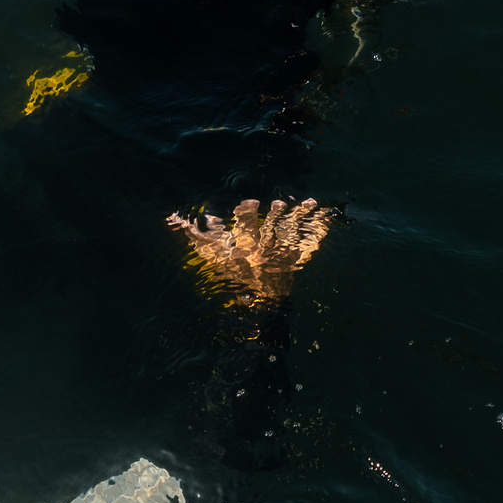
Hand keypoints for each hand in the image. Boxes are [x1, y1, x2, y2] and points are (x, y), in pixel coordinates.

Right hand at [164, 197, 335, 305]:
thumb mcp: (213, 258)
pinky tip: (328, 214)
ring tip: (310, 202)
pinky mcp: (298, 256)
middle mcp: (267, 249)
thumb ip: (195, 237)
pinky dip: (321, 227)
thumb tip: (173, 218)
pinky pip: (312, 240)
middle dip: (277, 218)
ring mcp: (285, 253)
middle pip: (273, 231)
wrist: (262, 299)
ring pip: (295, 231)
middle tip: (279, 205)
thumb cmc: (235, 274)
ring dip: (302, 217)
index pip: (245, 230)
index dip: (246, 216)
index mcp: (246, 248)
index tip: (249, 203)